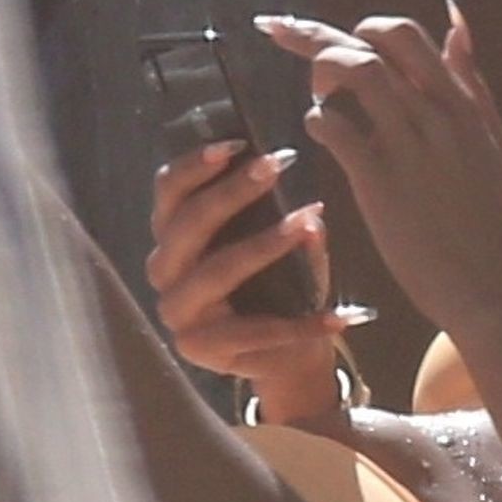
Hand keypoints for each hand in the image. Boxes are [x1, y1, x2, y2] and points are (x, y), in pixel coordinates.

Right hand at [145, 140, 355, 422]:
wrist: (286, 357)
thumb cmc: (278, 289)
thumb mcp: (285, 247)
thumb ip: (290, 222)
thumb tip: (312, 211)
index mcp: (174, 235)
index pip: (168, 191)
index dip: (196, 165)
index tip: (237, 143)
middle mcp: (164, 270)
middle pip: (187, 224)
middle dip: (232, 192)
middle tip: (276, 166)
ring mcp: (176, 312)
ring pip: (214, 272)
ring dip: (262, 245)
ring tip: (304, 224)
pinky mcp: (197, 349)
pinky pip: (251, 331)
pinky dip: (299, 324)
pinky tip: (338, 316)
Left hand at [255, 6, 501, 335]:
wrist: (482, 286)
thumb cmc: (487, 219)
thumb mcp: (494, 141)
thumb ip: (472, 82)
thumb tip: (455, 21)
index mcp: (463, 104)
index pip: (408, 36)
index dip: (363, 28)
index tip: (334, 37)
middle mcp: (437, 114)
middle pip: (373, 43)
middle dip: (320, 35)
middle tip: (282, 35)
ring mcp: (409, 144)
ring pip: (355, 72)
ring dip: (322, 73)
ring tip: (316, 95)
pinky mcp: (380, 179)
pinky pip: (336, 126)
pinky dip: (318, 120)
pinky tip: (319, 134)